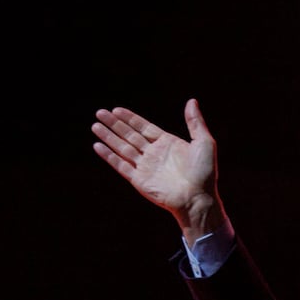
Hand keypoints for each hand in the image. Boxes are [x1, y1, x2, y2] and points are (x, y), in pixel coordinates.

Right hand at [91, 99, 225, 242]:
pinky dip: (109, 156)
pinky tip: (98, 146)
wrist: (198, 199)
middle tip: (100, 112)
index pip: (144, 127)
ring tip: (95, 125)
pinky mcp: (139, 180)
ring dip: (108, 137)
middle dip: (115, 124)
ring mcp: (146, 167)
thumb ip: (195, 122)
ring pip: (122, 148)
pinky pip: (121, 165)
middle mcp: (154, 154)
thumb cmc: (204, 173)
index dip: (130, 118)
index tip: (116, 109)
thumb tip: (192, 101)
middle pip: (130, 135)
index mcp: (168, 144)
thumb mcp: (204, 142)